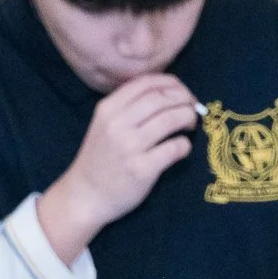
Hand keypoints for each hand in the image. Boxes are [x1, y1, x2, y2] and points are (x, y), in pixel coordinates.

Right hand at [38, 74, 203, 257]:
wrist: (85, 195)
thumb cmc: (100, 158)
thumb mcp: (104, 124)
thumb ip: (127, 106)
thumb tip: (167, 91)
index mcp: (108, 108)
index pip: (147, 83)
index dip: (172, 84)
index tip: (182, 92)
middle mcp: (117, 124)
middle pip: (162, 98)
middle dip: (185, 99)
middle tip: (192, 108)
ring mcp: (129, 146)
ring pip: (172, 119)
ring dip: (188, 118)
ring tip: (190, 125)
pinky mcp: (142, 169)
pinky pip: (175, 148)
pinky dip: (185, 145)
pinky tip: (182, 148)